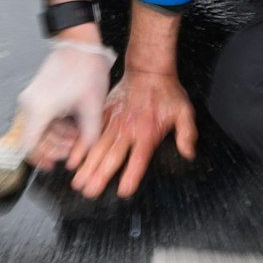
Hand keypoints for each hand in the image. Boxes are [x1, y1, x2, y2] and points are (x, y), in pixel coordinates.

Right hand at [16, 36, 116, 170]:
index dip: (40, 159)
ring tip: (77, 135)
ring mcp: (30, 99)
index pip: (28, 146)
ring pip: (37, 130)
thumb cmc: (85, 69)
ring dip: (56, 137)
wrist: (79, 43)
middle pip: (33, 140)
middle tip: (74, 148)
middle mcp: (29, 105)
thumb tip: (86, 155)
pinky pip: (40, 119)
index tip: (54, 164)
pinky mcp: (35, 95)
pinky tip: (72, 125)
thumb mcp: (92, 107)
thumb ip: (89, 136)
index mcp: (39, 109)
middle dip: (54, 148)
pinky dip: (54, 126)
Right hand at [71, 69, 196, 198]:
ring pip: (98, 147)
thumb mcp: (184, 112)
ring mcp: (113, 122)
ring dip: (87, 166)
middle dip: (99, 176)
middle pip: (112, 157)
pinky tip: (73, 159)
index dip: (131, 176)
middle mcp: (127, 130)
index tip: (122, 191)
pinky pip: (90, 132)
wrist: (148, 70)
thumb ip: (187, 134)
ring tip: (78, 182)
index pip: (138, 159)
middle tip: (89, 192)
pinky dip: (80, 146)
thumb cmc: (166, 92)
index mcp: (147, 132)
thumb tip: (189, 153)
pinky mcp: (104, 114)